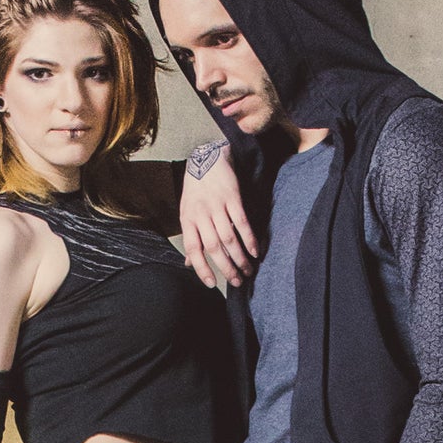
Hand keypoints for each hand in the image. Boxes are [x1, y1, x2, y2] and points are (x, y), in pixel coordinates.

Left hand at [180, 141, 258, 288]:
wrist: (206, 159)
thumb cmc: (196, 190)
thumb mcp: (187, 213)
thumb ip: (191, 238)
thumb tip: (189, 264)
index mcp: (188, 220)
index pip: (194, 249)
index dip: (202, 268)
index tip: (212, 283)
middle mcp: (201, 214)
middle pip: (215, 247)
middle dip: (227, 268)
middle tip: (238, 281)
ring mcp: (217, 206)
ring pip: (229, 238)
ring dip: (240, 257)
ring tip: (249, 270)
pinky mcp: (232, 197)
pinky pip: (241, 222)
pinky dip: (249, 239)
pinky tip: (255, 251)